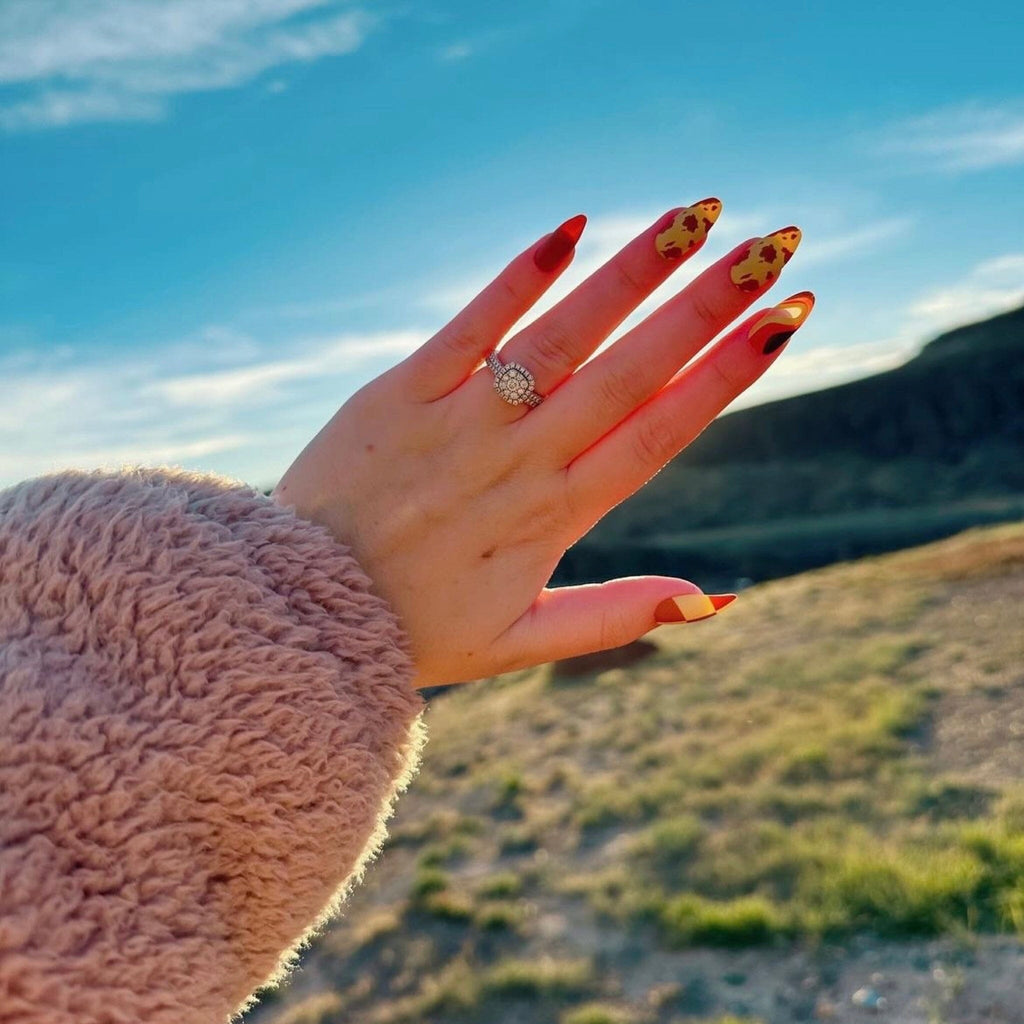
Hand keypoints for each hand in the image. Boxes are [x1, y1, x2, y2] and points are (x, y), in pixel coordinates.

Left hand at [271, 202, 812, 687]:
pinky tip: (572, 227)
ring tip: (697, 216)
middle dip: (708, 308)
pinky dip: (519, 278)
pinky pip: (469, 326)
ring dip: (632, 275)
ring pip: (562, 338)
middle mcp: (519, 462)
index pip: (659, 435)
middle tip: (776, 247)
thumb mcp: (521, 642)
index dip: (726, 377)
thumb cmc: (415, 627)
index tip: (785, 324)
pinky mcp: (401, 391)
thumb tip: (715, 599)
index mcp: (554, 518)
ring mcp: (460, 421)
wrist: (300, 606)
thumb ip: (617, 616)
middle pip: (629, 374)